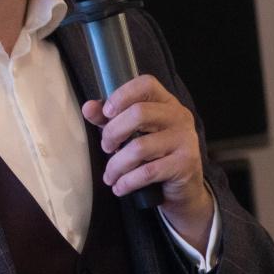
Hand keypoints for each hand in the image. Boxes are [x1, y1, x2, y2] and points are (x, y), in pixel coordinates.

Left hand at [81, 74, 213, 247]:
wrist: (182, 189)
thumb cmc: (154, 155)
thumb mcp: (130, 133)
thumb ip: (109, 119)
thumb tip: (88, 108)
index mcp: (166, 102)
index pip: (146, 84)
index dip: (121, 95)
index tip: (106, 113)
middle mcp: (179, 116)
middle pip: (139, 113)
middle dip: (113, 132)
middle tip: (106, 147)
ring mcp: (185, 139)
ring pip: (139, 147)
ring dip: (116, 164)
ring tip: (110, 175)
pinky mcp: (185, 164)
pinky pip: (147, 172)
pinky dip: (127, 181)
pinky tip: (119, 187)